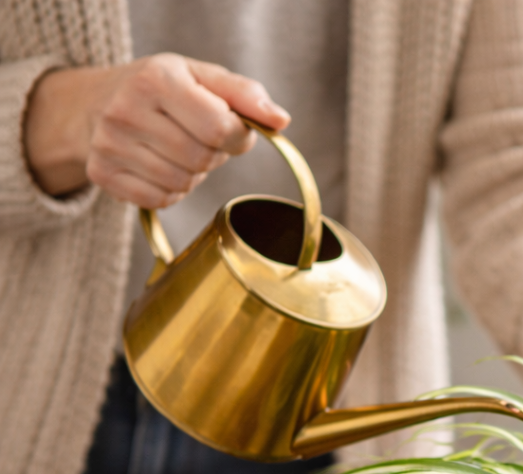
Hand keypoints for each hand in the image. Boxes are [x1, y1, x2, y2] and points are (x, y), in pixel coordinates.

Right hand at [24, 54, 289, 204]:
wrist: (94, 101)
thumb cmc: (161, 90)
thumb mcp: (202, 77)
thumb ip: (245, 95)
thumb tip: (281, 121)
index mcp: (156, 79)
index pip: (219, 128)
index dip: (237, 136)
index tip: (232, 128)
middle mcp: (126, 110)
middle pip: (202, 159)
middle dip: (212, 153)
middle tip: (197, 136)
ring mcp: (109, 145)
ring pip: (183, 183)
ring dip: (192, 174)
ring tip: (176, 148)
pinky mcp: (102, 174)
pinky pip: (161, 200)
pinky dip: (170, 190)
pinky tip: (158, 165)